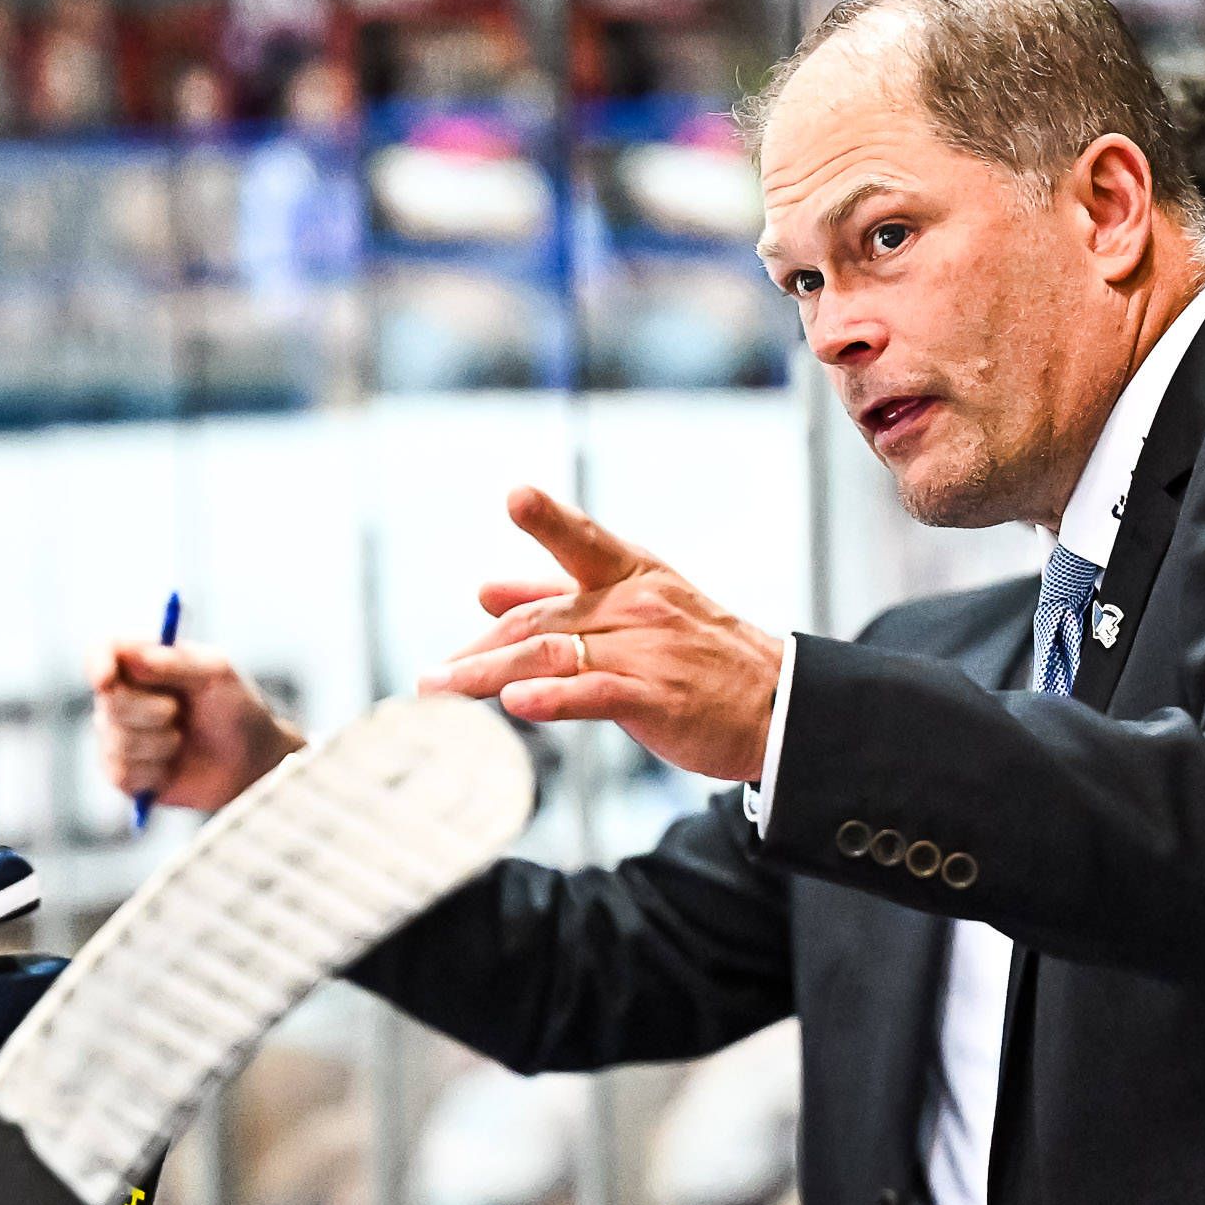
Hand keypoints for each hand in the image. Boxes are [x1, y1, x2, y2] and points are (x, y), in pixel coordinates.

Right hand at [91, 638, 302, 812]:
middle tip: (176, 713)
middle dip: (146, 711)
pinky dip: (152, 771)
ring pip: (115, 740)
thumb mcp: (217, 675)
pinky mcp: (124, 774)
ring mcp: (119, 735)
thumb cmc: (237, 709)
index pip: (102, 650)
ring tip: (182, 741)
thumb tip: (137, 657)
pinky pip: (121, 773)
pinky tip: (172, 768)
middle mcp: (124, 695)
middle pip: (107, 700)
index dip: (97, 662)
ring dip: (157, 744)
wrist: (251, 763)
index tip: (106, 680)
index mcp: (143, 661)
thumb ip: (177, 662)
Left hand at [428, 488, 786, 786]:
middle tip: (430, 678)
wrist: (775, 707)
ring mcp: (647, 651)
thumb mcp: (632, 611)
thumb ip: (555, 598)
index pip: (582, 541)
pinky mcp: (657, 698)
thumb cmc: (699, 658)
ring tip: (441, 691)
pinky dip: (552, 697)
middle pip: (541, 619)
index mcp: (631, 576)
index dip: (548, 518)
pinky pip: (595, 693)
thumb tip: (484, 591)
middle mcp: (636, 606)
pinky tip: (517, 703)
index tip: (515, 496)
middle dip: (477, 648)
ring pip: (554, 653)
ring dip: (489, 673)